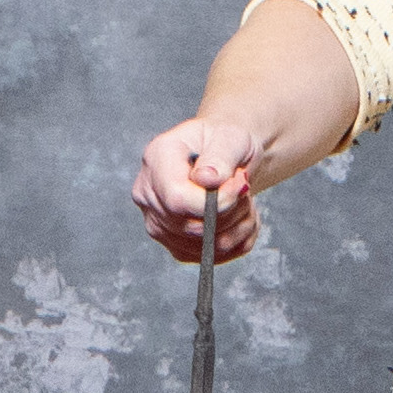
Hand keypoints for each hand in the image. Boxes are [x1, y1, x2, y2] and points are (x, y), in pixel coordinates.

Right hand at [130, 118, 260, 260]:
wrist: (228, 154)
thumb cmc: (226, 141)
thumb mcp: (230, 136)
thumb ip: (220, 156)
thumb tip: (207, 179)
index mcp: (156, 159)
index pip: (177, 199)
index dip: (216, 201)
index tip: (241, 183)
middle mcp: (148, 194)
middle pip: (193, 226)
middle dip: (231, 210)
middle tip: (243, 185)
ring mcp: (158, 223)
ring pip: (206, 246)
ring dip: (238, 225)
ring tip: (242, 198)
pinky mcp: (175, 245)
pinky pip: (215, 256)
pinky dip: (238, 239)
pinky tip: (238, 214)